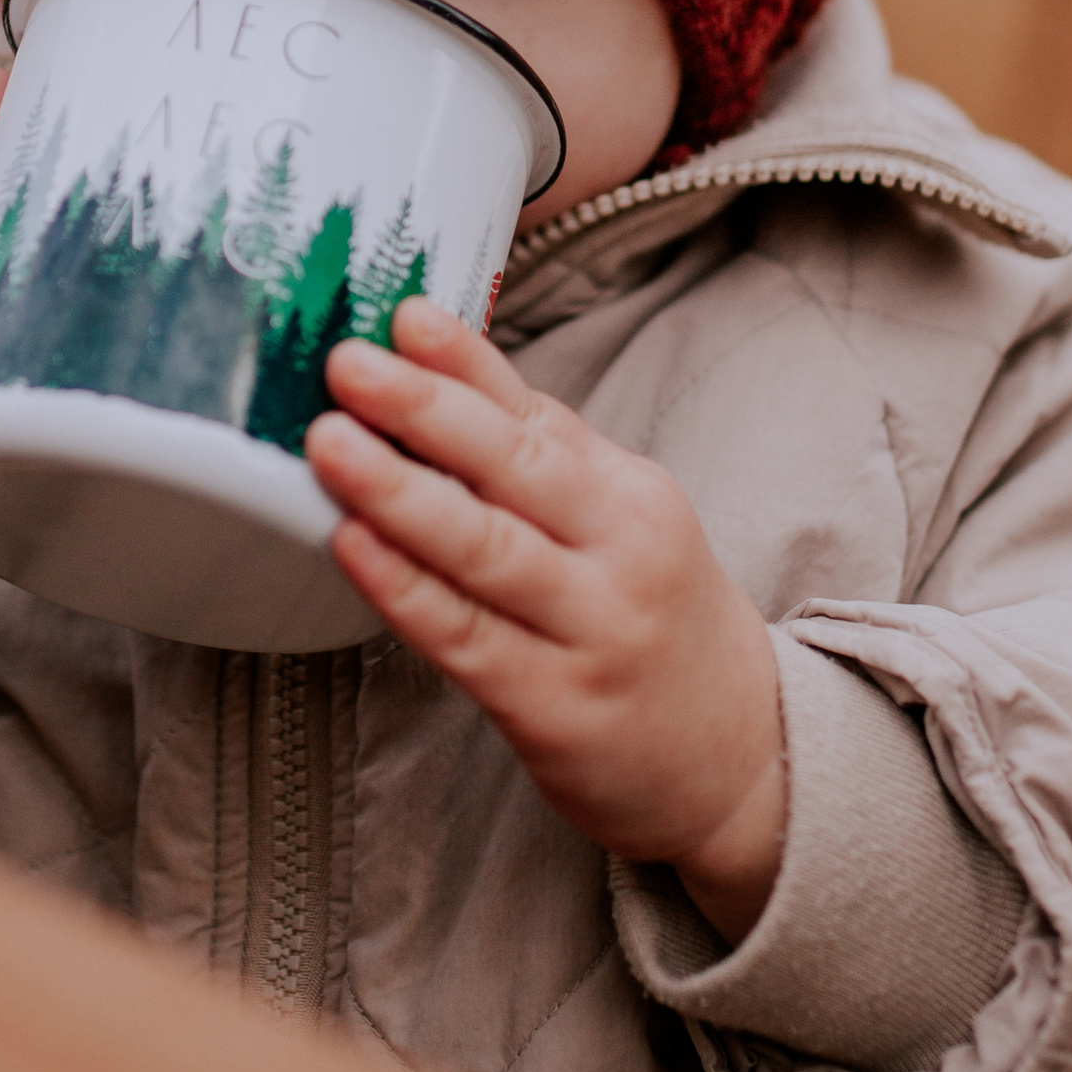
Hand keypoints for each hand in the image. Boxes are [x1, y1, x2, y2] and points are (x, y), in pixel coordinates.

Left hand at [305, 303, 787, 940]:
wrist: (741, 756)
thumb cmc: (653, 621)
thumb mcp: (624, 525)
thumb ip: (541, 463)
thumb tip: (431, 378)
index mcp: (630, 494)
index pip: (537, 414)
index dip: (466, 364)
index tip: (405, 315)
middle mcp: (619, 553)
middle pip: (516, 468)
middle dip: (426, 409)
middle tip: (349, 363)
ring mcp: (589, 631)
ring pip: (486, 549)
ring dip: (400, 491)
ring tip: (330, 443)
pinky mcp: (553, 705)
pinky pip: (466, 636)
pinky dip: (405, 588)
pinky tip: (353, 546)